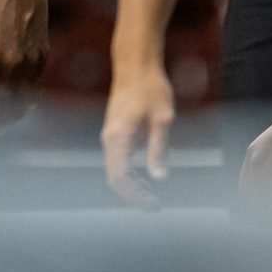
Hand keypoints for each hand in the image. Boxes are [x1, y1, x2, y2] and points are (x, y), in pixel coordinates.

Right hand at [101, 56, 175, 208]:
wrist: (135, 65)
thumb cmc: (151, 88)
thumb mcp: (162, 119)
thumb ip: (159, 149)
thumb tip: (159, 178)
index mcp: (119, 137)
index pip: (120, 177)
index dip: (135, 195)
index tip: (152, 204)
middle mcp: (109, 138)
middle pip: (114, 177)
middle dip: (133, 195)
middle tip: (154, 206)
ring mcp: (110, 135)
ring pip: (114, 169)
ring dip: (131, 185)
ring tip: (152, 196)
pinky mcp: (115, 131)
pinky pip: (117, 160)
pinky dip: (129, 173)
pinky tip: (145, 176)